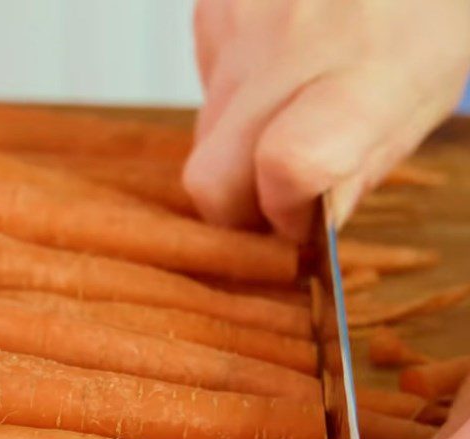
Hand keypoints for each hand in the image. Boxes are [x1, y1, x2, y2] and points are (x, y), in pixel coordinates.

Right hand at [184, 0, 469, 240]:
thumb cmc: (422, 13)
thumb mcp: (421, 100)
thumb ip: (358, 173)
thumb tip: (297, 229)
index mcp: (367, 71)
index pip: (288, 164)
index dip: (283, 211)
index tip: (299, 220)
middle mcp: (291, 43)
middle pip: (214, 179)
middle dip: (235, 209)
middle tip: (277, 195)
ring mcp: (239, 23)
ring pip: (203, 139)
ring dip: (235, 153)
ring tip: (285, 114)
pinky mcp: (210, 10)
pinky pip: (204, 91)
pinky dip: (233, 102)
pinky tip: (273, 74)